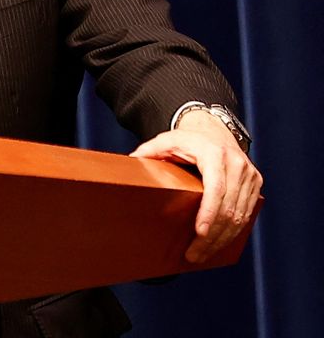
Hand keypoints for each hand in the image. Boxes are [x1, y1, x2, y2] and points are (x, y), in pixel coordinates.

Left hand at [130, 110, 262, 262]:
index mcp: (214, 154)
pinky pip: (247, 214)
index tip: (200, 233)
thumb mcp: (165, 141)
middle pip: (229, 209)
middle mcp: (237, 165)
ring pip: (240, 216)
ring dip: (223, 240)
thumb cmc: (186, 139)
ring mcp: (249, 175)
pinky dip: (233, 232)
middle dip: (212, 236)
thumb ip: (148, 152)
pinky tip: (218, 244)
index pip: (216, 189)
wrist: (213, 129)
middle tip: (194, 255)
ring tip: (202, 255)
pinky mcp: (255, 184)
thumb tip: (129, 163)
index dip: (209, 213)